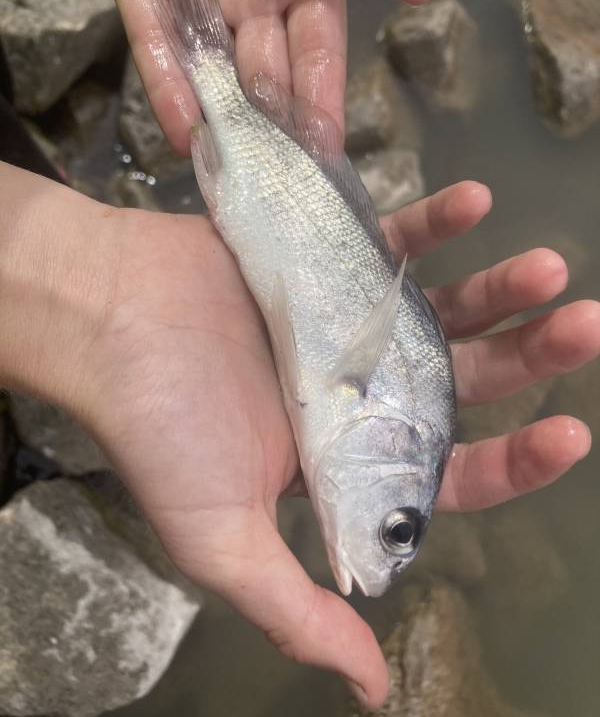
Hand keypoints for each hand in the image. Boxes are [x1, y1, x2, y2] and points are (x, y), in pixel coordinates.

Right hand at [67, 180, 595, 709]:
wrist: (104, 323)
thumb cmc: (160, 429)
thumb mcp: (221, 541)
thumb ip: (296, 609)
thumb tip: (370, 691)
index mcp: (345, 461)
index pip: (448, 471)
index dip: (512, 462)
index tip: (572, 437)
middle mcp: (360, 392)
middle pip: (464, 380)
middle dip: (530, 360)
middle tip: (586, 328)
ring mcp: (349, 324)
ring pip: (444, 308)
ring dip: (499, 289)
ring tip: (551, 268)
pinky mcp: (327, 264)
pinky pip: (392, 241)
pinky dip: (433, 223)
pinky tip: (477, 204)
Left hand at [86, 0, 435, 151]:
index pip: (319, 57)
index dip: (323, 106)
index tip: (328, 161)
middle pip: (266, 76)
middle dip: (272, 133)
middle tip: (280, 192)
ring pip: (208, 66)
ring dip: (219, 122)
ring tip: (230, 180)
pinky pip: (151, 35)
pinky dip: (165, 82)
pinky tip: (182, 131)